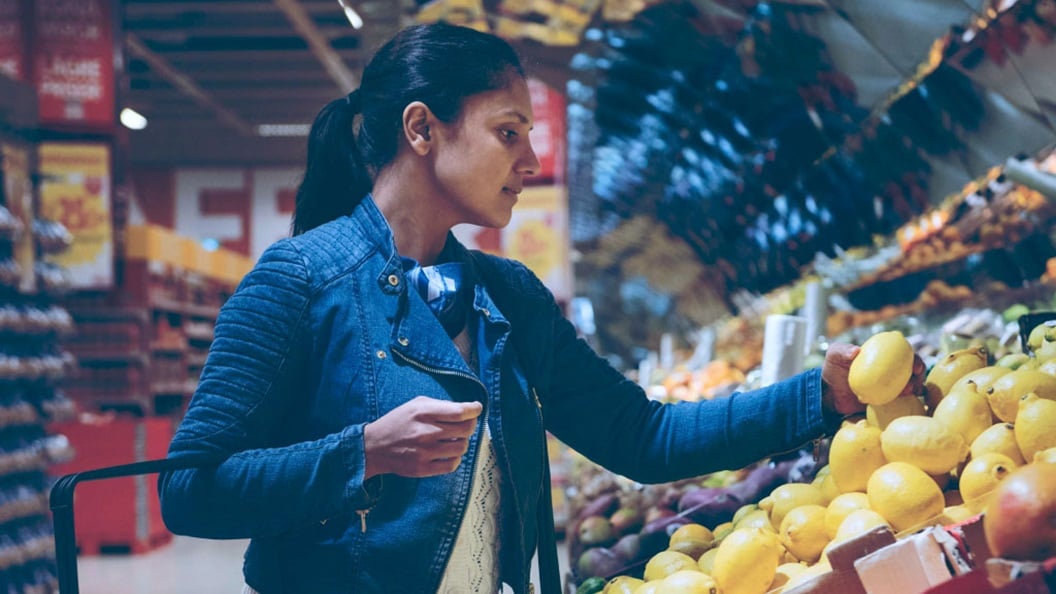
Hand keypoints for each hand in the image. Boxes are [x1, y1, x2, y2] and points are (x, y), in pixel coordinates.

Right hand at [363, 396, 482, 478]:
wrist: (374, 447)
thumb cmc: (398, 422)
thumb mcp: (415, 404)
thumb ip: (440, 405)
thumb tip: (467, 409)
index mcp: (424, 412)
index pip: (460, 412)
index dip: (475, 409)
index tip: (477, 408)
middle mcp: (426, 432)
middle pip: (466, 430)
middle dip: (470, 425)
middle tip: (465, 424)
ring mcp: (425, 452)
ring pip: (461, 448)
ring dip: (462, 442)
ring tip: (453, 439)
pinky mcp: (423, 468)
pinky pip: (453, 465)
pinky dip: (455, 458)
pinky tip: (448, 452)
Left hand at [821, 342, 925, 417]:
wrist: (829, 394)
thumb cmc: (832, 370)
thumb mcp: (834, 356)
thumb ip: (842, 350)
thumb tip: (856, 351)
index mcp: (882, 355)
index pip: (903, 354)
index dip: (915, 359)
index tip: (916, 366)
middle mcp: (889, 370)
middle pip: (911, 371)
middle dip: (919, 376)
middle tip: (915, 381)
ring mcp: (889, 386)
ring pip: (909, 386)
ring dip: (914, 388)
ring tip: (909, 392)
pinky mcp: (886, 401)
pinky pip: (899, 401)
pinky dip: (905, 401)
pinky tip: (903, 402)